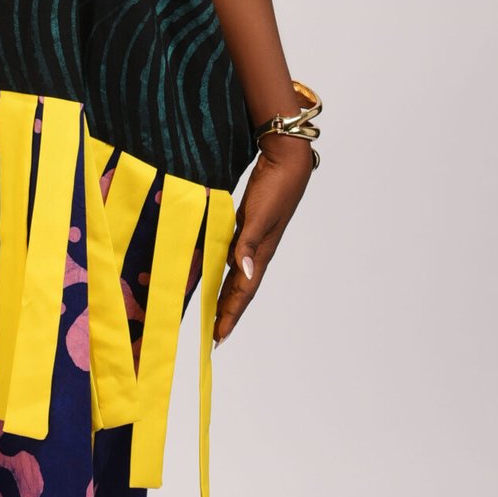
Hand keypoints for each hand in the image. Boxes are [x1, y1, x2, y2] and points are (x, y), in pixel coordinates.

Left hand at [212, 135, 313, 345]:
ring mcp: (254, 237)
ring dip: (224, 292)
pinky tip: (213, 269)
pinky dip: (221, 266)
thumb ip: (249, 243)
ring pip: (235, 273)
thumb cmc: (275, 186)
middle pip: (240, 288)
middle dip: (227, 311)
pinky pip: (232, 254)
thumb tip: (244, 274)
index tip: (218, 336)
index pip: (244, 291)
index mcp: (262, 252)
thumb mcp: (259, 215)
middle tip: (214, 334)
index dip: (231, 314)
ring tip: (211, 310)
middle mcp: (258, 250)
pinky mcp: (247, 225)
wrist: (286, 160)